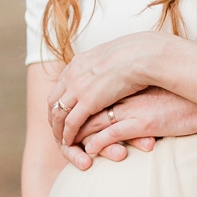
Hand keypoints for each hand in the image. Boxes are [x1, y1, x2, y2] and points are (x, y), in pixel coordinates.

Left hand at [48, 32, 170, 149]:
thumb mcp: (112, 54)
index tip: (61, 111)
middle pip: (53, 100)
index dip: (59, 100)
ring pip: (58, 113)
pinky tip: (69, 142)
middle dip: (53, 116)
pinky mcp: (88, 102)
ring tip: (61, 140)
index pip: (60, 85)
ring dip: (57, 128)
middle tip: (57, 128)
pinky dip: (67, 134)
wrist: (143, 54)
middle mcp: (73, 75)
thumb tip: (107, 66)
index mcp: (79, 63)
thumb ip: (103, 64)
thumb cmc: (138, 54)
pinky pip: (71, 122)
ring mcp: (78, 88)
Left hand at [61, 88, 196, 169]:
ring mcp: (129, 109)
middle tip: (62, 141)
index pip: (83, 94)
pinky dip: (94, 145)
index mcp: (119, 84)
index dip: (71, 110)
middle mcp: (120, 95)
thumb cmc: (182, 95)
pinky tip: (89, 152)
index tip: (67, 123)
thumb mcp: (149, 90)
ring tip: (71, 150)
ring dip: (75, 140)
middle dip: (66, 127)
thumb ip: (132, 94)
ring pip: (88, 124)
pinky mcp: (140, 123)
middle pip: (79, 109)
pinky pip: (107, 135)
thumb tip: (123, 103)